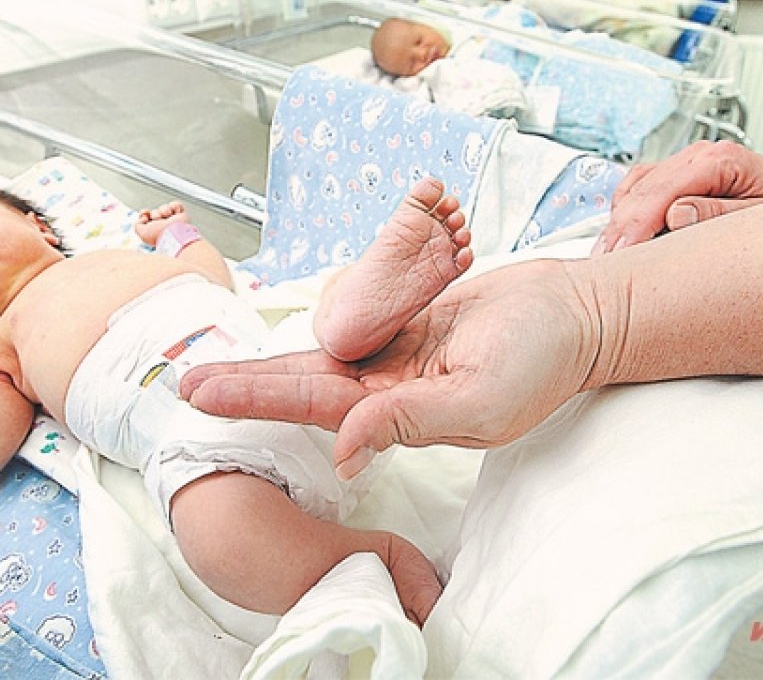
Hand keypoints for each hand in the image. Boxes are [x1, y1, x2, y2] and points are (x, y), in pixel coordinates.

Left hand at [135, 202, 187, 246]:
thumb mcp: (142, 232)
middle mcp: (164, 225)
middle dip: (155, 214)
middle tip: (159, 220)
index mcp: (155, 229)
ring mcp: (173, 220)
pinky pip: (176, 204)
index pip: (148, 217)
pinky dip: (174, 206)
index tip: (145, 214)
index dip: (145, 213)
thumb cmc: (159, 234)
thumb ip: (138, 225)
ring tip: (167, 217)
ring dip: (164, 210)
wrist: (173, 233)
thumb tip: (143, 218)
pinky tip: (174, 213)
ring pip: (164, 207)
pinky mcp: (181, 215)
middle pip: (155, 211)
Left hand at [183, 259, 600, 478]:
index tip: (203, 392)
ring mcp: (401, 358)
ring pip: (323, 355)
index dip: (256, 398)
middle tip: (186, 381)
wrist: (577, 313)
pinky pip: (357, 321)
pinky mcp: (412, 326)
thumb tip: (345, 450)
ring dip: (272, 358)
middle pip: (305, 385)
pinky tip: (284, 329)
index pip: (316, 408)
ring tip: (218, 361)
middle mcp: (392, 391)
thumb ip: (410, 423)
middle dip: (246, 384)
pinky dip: (321, 321)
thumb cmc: (541, 358)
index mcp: (402, 415)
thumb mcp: (478, 399)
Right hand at [594, 140, 762, 252]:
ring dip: (618, 221)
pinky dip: (625, 210)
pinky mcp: (674, 173)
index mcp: (718, 160)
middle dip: (619, 229)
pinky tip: (621, 234)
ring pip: (634, 188)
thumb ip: (720, 214)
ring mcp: (683, 162)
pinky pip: (638, 187)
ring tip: (608, 256)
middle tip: (603, 264)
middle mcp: (697, 156)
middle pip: (641, 191)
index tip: (620, 254)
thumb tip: (676, 216)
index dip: (635, 226)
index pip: (661, 192)